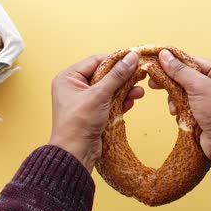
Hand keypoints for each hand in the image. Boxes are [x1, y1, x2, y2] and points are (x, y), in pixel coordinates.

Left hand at [49, 53, 141, 172]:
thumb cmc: (78, 123)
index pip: (96, 61)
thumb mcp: (99, 95)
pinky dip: (121, 101)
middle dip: (123, 76)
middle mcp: (75, 87)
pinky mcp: (94, 113)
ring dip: (125, 89)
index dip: (116, 60)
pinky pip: (110, 102)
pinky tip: (132, 100)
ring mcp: (85, 101)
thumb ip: (117, 75)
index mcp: (68, 78)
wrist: (75, 153)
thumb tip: (132, 57)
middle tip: (141, 73)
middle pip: (104, 75)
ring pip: (109, 89)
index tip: (134, 57)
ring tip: (140, 90)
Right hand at [150, 50, 210, 170]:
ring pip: (184, 94)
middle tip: (154, 83)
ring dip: (176, 100)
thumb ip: (180, 71)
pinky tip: (178, 115)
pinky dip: (180, 111)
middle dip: (172, 83)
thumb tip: (164, 55)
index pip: (194, 62)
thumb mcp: (199, 87)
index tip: (157, 61)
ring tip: (175, 108)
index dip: (175, 62)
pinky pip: (186, 108)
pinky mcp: (203, 116)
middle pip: (187, 78)